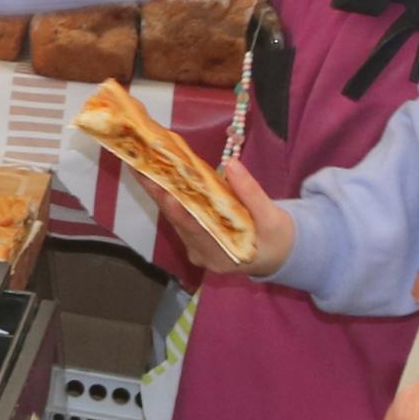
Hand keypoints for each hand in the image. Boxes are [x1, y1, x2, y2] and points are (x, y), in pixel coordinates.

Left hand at [155, 155, 293, 276]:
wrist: (278, 254)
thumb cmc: (276, 237)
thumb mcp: (272, 217)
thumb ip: (251, 193)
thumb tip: (231, 164)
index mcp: (221, 255)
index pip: (194, 230)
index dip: (178, 210)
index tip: (164, 190)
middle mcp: (201, 254)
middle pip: (177, 221)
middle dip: (159, 193)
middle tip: (140, 168)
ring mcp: (195, 248)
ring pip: (174, 217)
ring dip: (159, 192)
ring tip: (143, 166)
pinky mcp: (194, 239)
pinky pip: (179, 216)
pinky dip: (169, 196)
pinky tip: (158, 176)